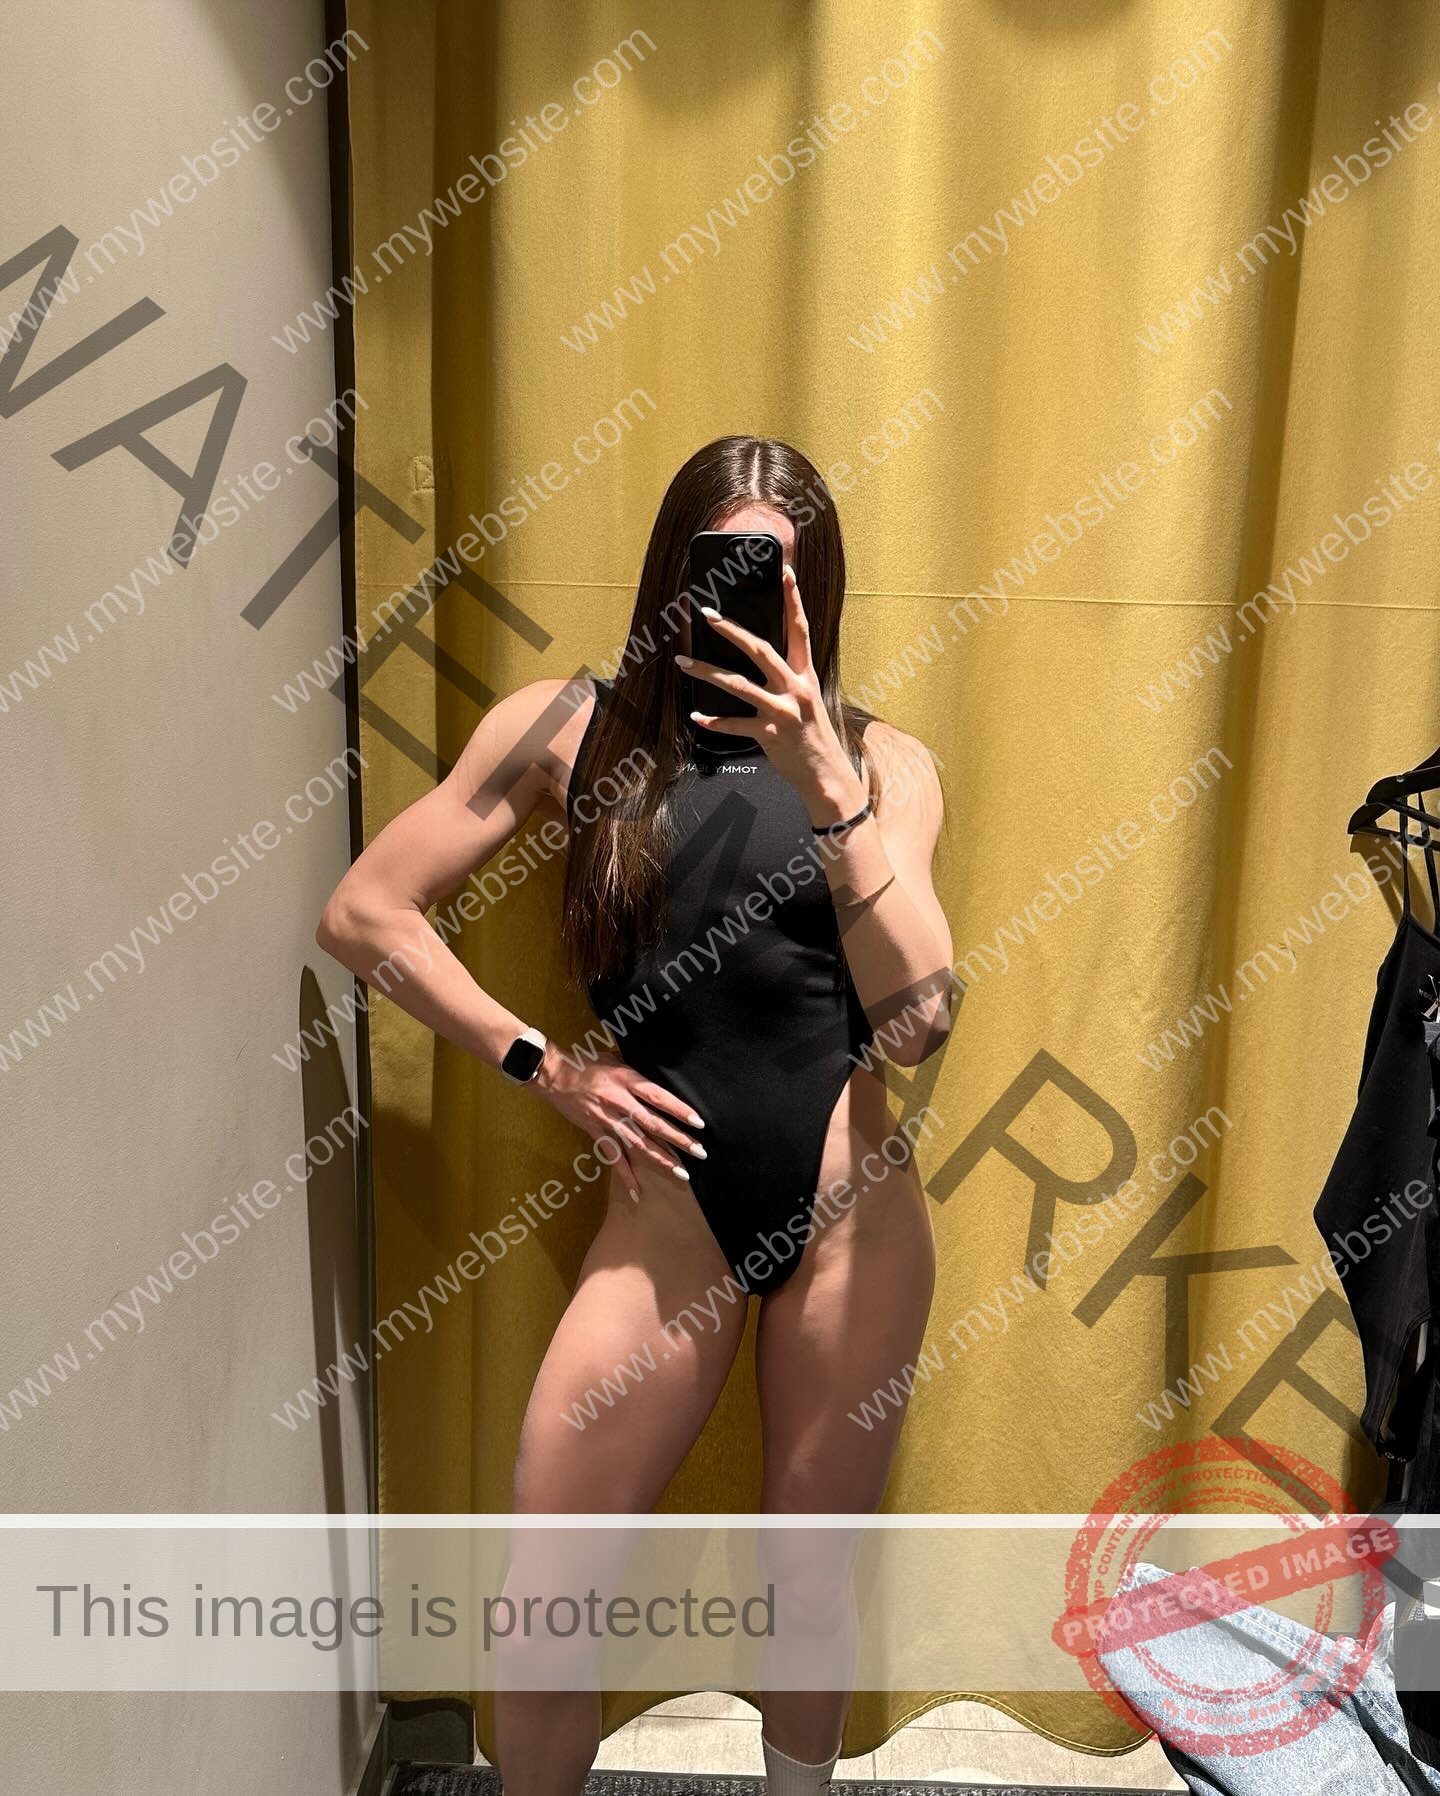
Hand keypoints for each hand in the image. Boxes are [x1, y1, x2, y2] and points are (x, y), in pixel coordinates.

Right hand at [533, 1045, 704, 1196]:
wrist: (553, 1075)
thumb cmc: (585, 1062)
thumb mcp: (615, 1057)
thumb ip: (636, 1071)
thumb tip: (659, 1073)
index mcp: (627, 1080)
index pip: (658, 1098)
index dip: (679, 1110)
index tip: (698, 1123)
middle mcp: (619, 1102)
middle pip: (653, 1125)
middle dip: (679, 1140)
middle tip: (700, 1152)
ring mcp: (607, 1120)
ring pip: (638, 1144)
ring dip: (660, 1159)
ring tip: (681, 1173)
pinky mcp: (596, 1132)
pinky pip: (612, 1157)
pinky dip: (625, 1175)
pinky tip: (637, 1190)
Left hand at [676, 562, 868, 825]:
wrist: (827, 776)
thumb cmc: (815, 739)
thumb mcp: (807, 703)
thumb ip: (789, 682)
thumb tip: (765, 664)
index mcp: (806, 676)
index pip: (800, 629)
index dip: (793, 599)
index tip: (783, 573)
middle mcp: (795, 688)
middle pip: (761, 648)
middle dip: (732, 629)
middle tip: (707, 614)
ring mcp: (781, 710)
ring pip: (738, 683)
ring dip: (707, 671)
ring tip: (683, 662)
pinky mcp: (769, 733)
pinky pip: (734, 724)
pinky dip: (713, 720)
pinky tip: (696, 715)